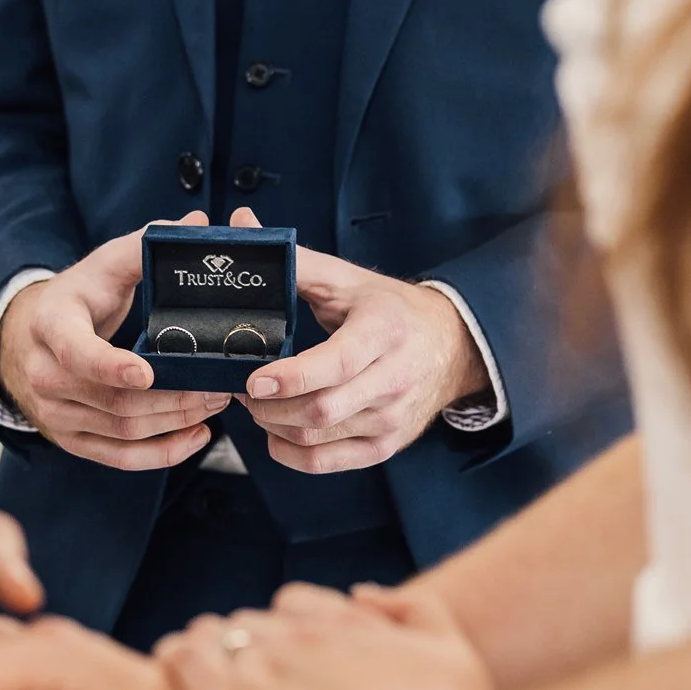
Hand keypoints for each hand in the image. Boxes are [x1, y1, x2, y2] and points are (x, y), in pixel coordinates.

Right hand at [0, 213, 229, 469]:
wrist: (31, 338)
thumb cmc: (79, 299)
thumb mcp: (104, 265)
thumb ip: (146, 244)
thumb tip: (200, 223)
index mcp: (50, 324)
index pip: (77, 352)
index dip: (111, 365)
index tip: (148, 371)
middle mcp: (45, 374)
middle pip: (114, 400)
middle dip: (174, 397)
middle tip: (218, 386)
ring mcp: (55, 412)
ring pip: (123, 431)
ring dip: (176, 421)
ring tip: (214, 403)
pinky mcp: (71, 439)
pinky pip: (119, 458)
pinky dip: (162, 453)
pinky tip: (196, 436)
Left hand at [228, 209, 487, 473]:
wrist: (451, 346)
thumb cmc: (389, 310)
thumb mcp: (348, 279)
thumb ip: (293, 262)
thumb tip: (240, 227)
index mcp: (384, 332)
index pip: (336, 364)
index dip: (291, 377)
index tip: (253, 379)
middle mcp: (393, 380)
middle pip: (321, 410)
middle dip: (268, 406)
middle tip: (241, 387)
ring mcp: (391, 418)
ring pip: (317, 438)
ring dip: (272, 426)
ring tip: (256, 403)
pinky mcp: (386, 445)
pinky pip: (326, 462)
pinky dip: (289, 452)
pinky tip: (274, 431)